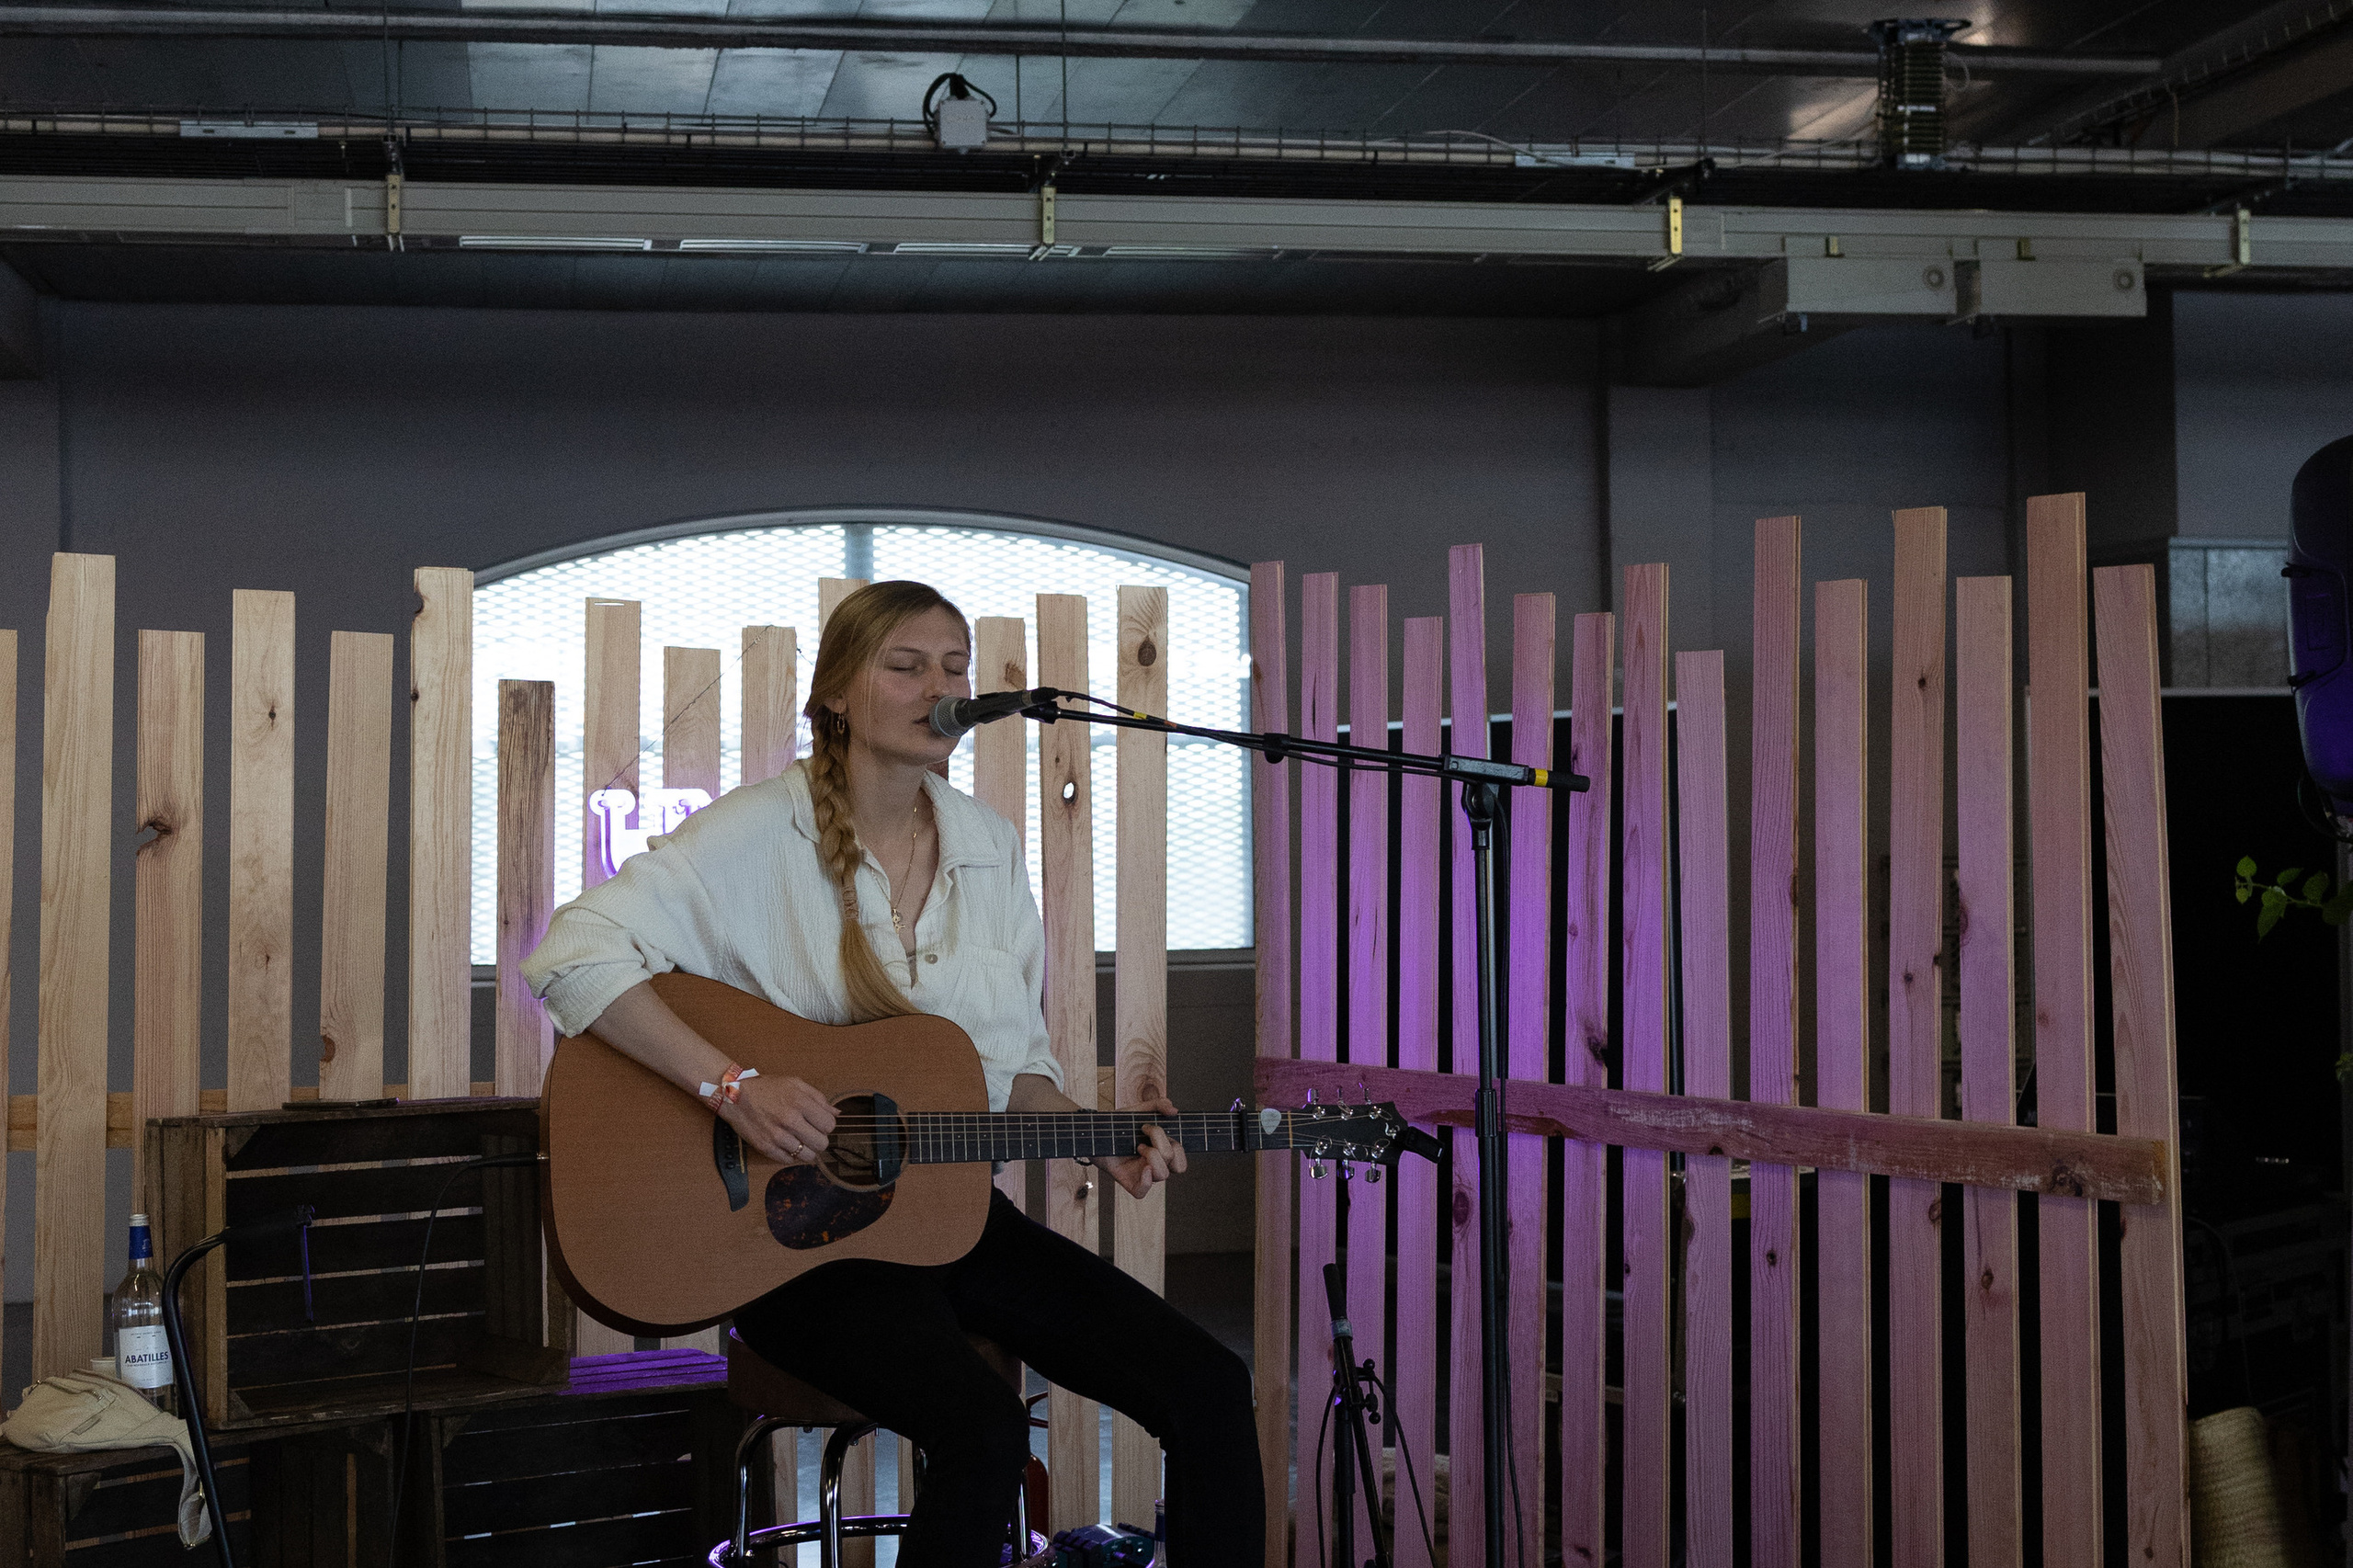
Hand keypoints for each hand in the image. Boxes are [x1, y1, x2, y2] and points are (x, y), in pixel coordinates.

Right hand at [722, 1074, 836, 1165]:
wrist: (734, 1096)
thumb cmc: (766, 1088)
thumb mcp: (795, 1084)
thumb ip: (818, 1098)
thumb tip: (837, 1113)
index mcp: (800, 1103)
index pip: (829, 1125)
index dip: (826, 1125)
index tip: (818, 1124)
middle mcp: (790, 1121)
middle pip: (821, 1144)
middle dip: (819, 1140)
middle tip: (810, 1135)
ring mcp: (777, 1136)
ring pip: (807, 1156)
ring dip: (806, 1150)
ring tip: (798, 1141)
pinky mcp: (765, 1147)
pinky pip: (788, 1161)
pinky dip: (790, 1155)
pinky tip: (786, 1145)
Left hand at [1098, 1098, 1186, 1198]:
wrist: (1095, 1131)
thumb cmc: (1118, 1124)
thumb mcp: (1139, 1110)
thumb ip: (1158, 1105)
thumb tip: (1174, 1111)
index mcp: (1162, 1152)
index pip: (1181, 1161)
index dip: (1177, 1147)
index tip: (1154, 1127)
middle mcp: (1155, 1165)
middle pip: (1176, 1166)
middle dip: (1163, 1144)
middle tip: (1144, 1132)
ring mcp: (1142, 1174)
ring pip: (1162, 1175)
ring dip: (1152, 1155)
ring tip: (1137, 1146)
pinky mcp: (1128, 1181)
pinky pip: (1142, 1192)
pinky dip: (1146, 1181)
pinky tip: (1142, 1168)